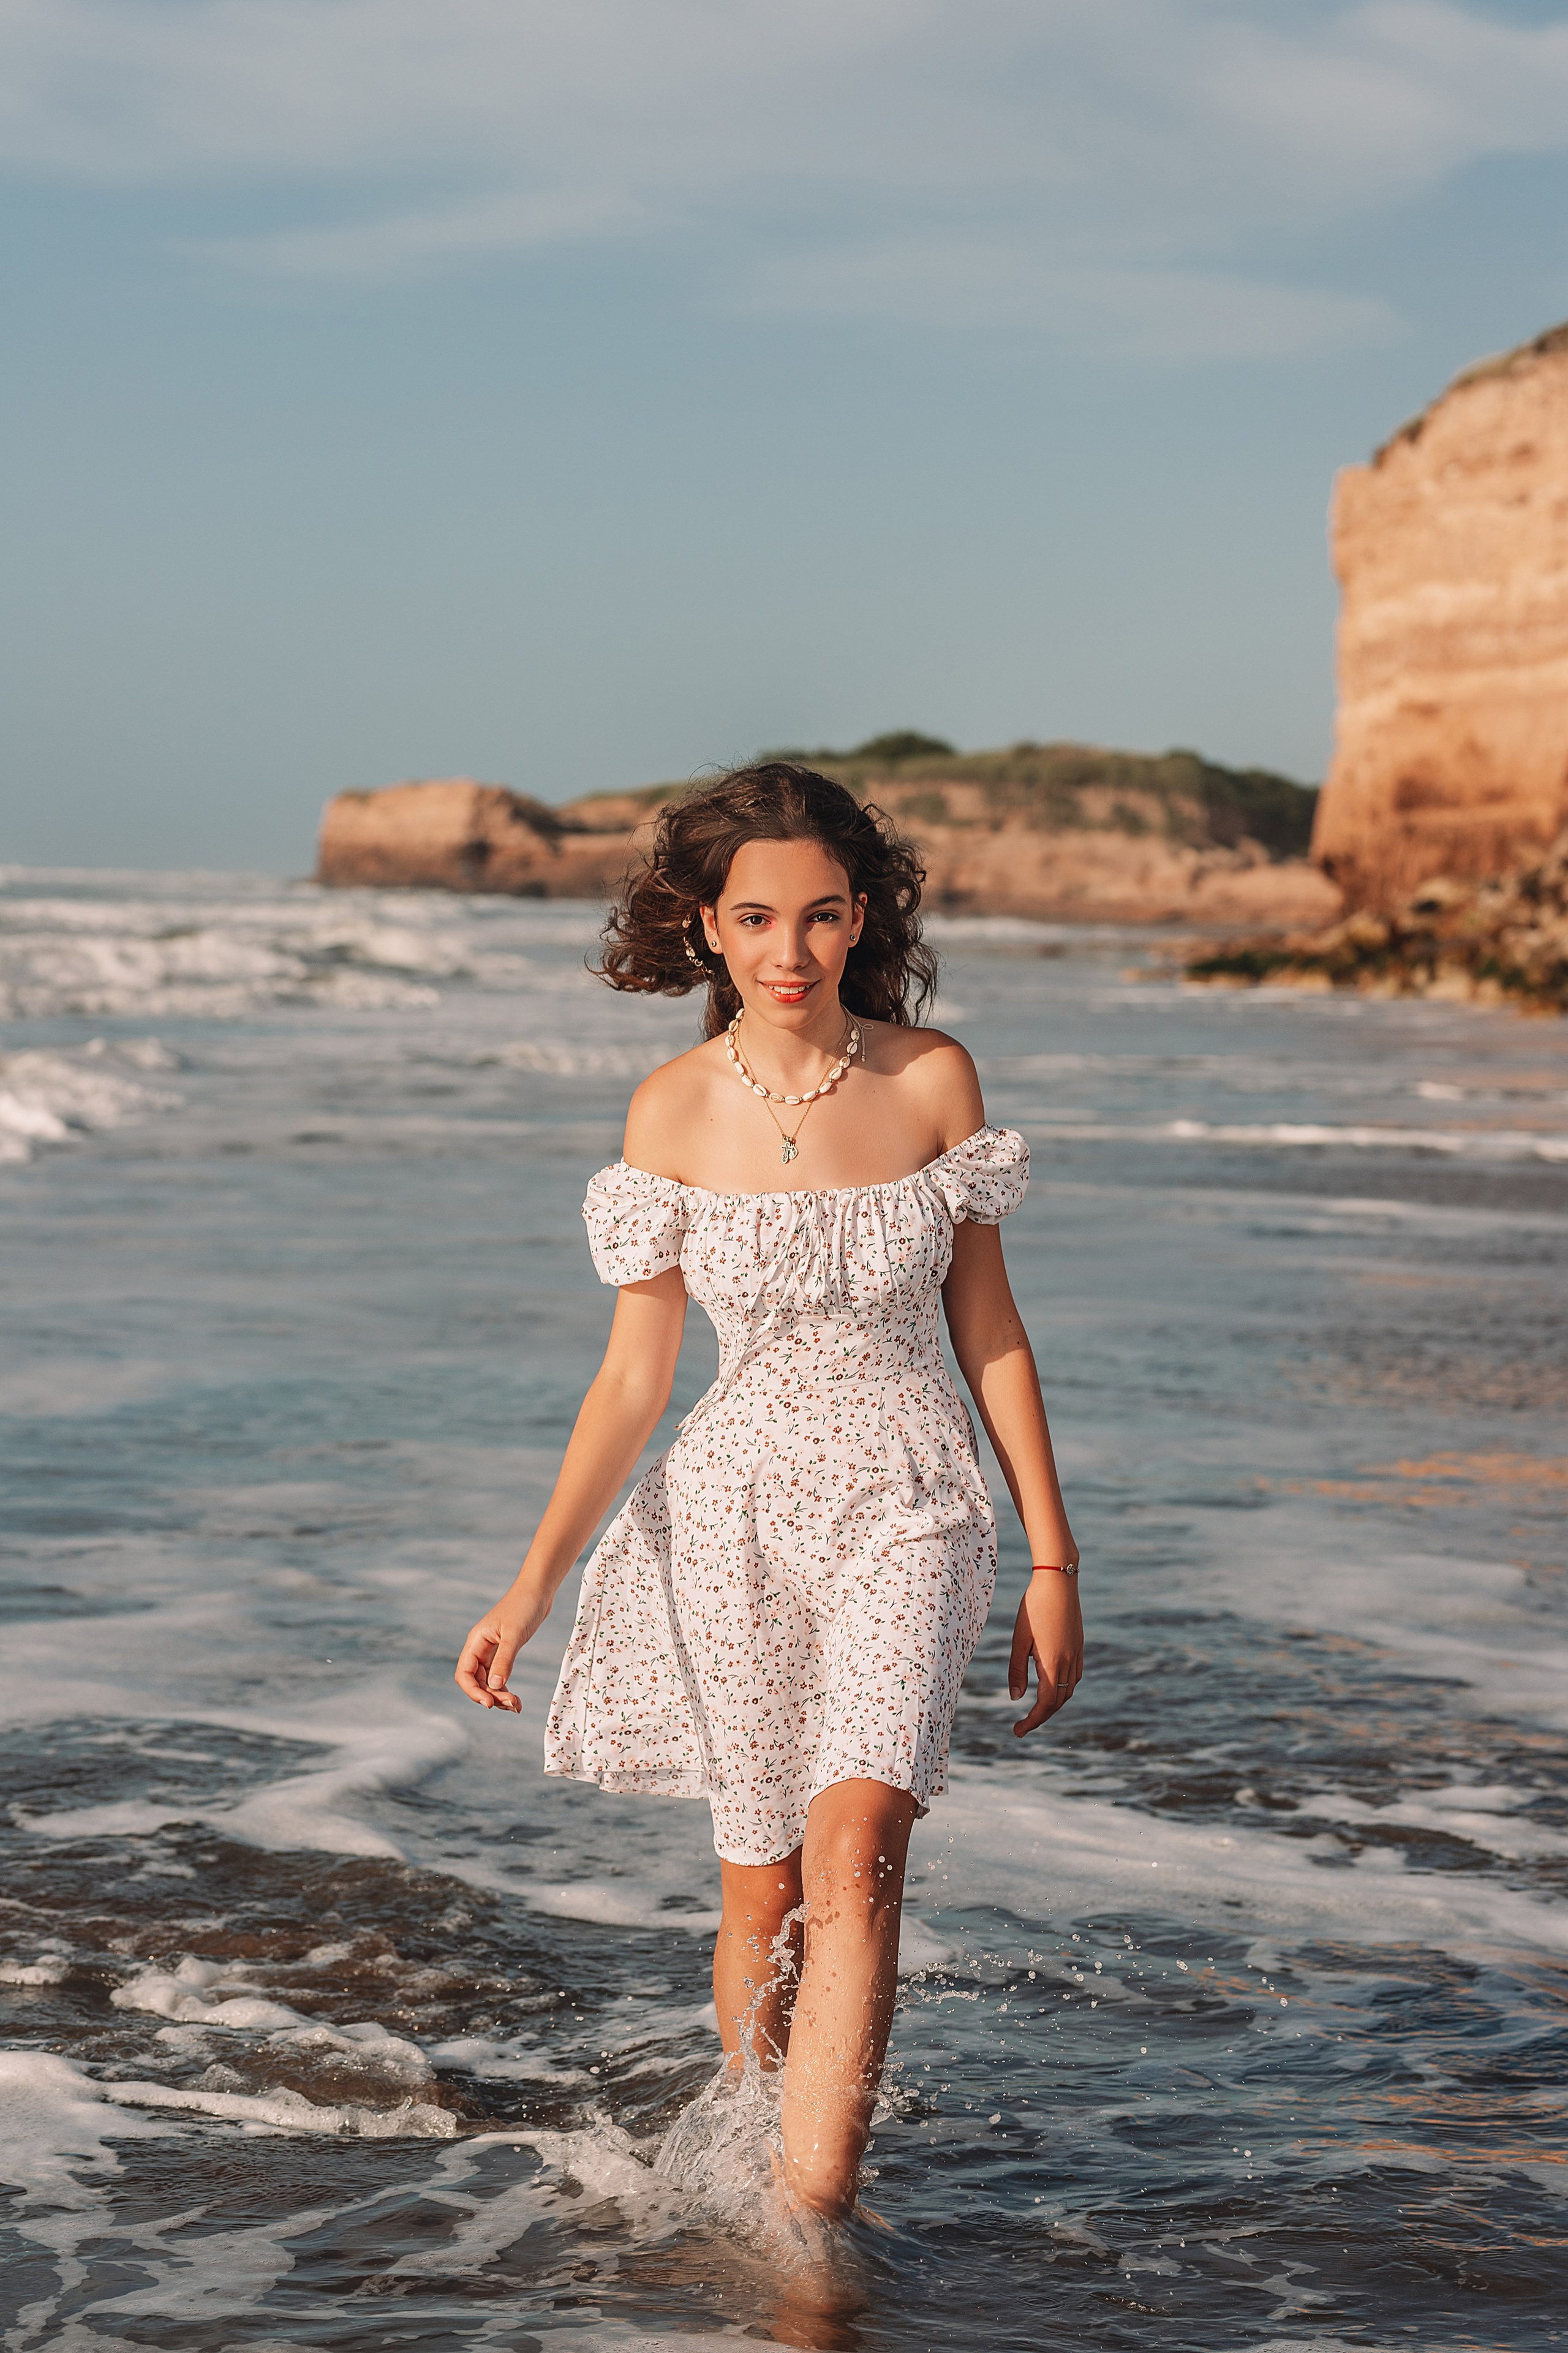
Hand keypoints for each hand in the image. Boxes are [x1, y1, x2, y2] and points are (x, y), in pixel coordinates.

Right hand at [454, 1581, 550, 1712]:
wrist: (539, 1590)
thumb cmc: (524, 1605)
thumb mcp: (514, 1635)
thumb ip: (504, 1660)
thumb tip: (494, 1686)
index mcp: (476, 1642)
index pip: (464, 1674)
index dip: (473, 1691)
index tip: (490, 1703)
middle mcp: (480, 1648)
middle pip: (476, 1682)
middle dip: (490, 1696)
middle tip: (511, 1705)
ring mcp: (492, 1651)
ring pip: (488, 1682)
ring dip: (499, 1696)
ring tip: (516, 1705)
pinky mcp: (504, 1652)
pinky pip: (499, 1676)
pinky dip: (505, 1689)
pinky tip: (516, 1700)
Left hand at [1008, 1573, 1083, 1735]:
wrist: (1058, 1581)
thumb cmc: (1034, 1607)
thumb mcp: (1019, 1639)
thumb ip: (1017, 1670)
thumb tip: (1016, 1699)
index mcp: (1052, 1663)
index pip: (1045, 1704)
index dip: (1032, 1721)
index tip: (1018, 1731)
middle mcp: (1069, 1662)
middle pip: (1058, 1701)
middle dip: (1041, 1717)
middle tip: (1022, 1726)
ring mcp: (1077, 1654)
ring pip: (1068, 1690)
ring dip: (1053, 1704)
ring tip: (1035, 1710)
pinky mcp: (1079, 1646)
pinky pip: (1074, 1676)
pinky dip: (1063, 1688)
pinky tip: (1052, 1685)